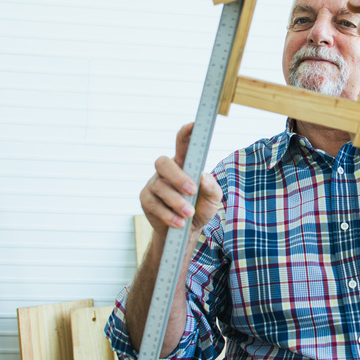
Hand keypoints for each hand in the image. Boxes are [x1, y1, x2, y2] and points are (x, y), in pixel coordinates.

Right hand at [139, 123, 222, 238]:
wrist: (186, 233)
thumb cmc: (200, 209)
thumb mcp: (213, 199)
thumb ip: (211, 187)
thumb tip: (202, 177)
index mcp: (185, 164)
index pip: (183, 143)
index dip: (186, 133)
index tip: (193, 125)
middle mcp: (167, 171)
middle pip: (163, 162)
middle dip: (177, 176)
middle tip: (192, 191)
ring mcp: (154, 184)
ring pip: (160, 187)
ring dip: (176, 201)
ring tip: (189, 214)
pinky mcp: (146, 200)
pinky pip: (153, 204)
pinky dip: (168, 214)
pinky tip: (179, 222)